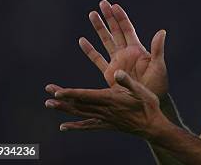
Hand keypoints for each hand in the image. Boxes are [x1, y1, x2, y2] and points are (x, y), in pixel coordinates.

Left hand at [46, 70, 166, 137]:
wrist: (152, 126)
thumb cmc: (149, 105)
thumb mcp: (141, 90)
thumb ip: (128, 81)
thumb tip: (117, 72)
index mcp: (111, 99)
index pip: (86, 96)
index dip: (71, 94)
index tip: (56, 92)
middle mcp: (104, 110)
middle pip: (79, 104)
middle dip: (62, 98)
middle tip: (48, 93)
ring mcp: (104, 119)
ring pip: (80, 113)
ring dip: (64, 109)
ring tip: (49, 104)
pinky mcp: (107, 124)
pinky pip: (88, 126)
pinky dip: (75, 126)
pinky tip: (64, 127)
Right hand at [79, 0, 167, 98]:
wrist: (148, 101)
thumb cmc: (157, 84)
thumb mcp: (158, 65)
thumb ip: (157, 49)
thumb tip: (162, 31)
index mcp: (137, 49)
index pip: (127, 29)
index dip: (120, 17)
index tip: (114, 5)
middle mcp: (126, 52)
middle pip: (115, 30)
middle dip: (109, 17)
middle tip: (102, 2)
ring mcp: (117, 62)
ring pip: (105, 41)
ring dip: (99, 28)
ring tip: (92, 14)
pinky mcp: (109, 73)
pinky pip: (97, 59)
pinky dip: (90, 50)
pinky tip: (82, 40)